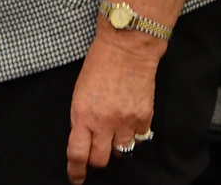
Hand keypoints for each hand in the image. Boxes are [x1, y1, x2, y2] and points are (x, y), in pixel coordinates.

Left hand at [66, 25, 160, 182]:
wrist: (126, 48)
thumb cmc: (99, 64)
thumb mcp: (80, 92)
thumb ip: (82, 117)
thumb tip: (85, 138)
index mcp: (82, 114)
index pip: (77, 153)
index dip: (76, 170)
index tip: (76, 178)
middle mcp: (104, 122)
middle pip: (100, 160)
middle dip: (96, 160)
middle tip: (96, 152)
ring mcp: (126, 121)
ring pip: (121, 152)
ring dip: (116, 146)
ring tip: (114, 131)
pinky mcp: (144, 117)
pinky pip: (139, 139)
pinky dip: (134, 135)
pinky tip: (129, 121)